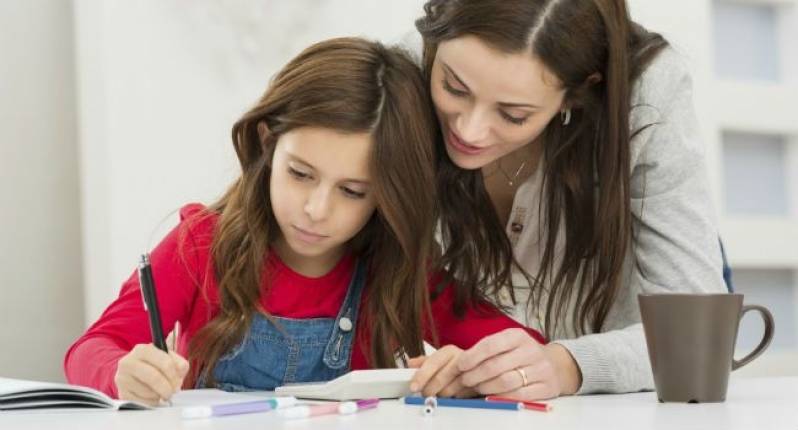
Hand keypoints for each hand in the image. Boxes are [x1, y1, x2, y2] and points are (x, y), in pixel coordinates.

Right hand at [114, 327, 188, 405]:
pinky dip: (152, 402)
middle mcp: (128, 362)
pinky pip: (142, 402)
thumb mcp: (167, 358)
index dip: (174, 375)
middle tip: (173, 391)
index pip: (165, 363)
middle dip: (167, 387)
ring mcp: (122, 378)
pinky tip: (152, 396)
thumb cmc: (153, 365)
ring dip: (159, 395)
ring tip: (160, 391)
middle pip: (154, 378)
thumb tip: (181, 370)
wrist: (132, 373)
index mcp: (142, 350)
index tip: (178, 381)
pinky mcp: (122, 393)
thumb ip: (179, 363)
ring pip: (148, 392)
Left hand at [407, 345, 476, 397]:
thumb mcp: (439, 361)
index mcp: (449, 351)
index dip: (422, 375)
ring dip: (444, 395)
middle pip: (442, 378)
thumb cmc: (456, 365)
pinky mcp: (483, 383)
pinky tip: (455, 395)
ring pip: (453, 389)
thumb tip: (410, 363)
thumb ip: (424, 362)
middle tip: (426, 394)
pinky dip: (458, 398)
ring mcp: (474, 370)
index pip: (433, 362)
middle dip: (431, 389)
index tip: (414, 386)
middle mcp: (462, 358)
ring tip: (441, 393)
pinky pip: (466, 395)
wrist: (481, 366)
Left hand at [456, 328, 580, 399]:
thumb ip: (488, 350)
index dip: (472, 356)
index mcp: (518, 336)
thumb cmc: (522, 354)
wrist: (556, 364)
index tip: (460, 365)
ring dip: (486, 387)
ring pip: (507, 382)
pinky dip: (502, 397)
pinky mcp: (547, 387)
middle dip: (475, 375)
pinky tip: (492, 395)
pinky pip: (520, 395)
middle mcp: (531, 350)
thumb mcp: (508, 343)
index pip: (491, 344)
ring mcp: (541, 369)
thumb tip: (461, 364)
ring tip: (477, 388)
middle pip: (496, 366)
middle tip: (465, 380)